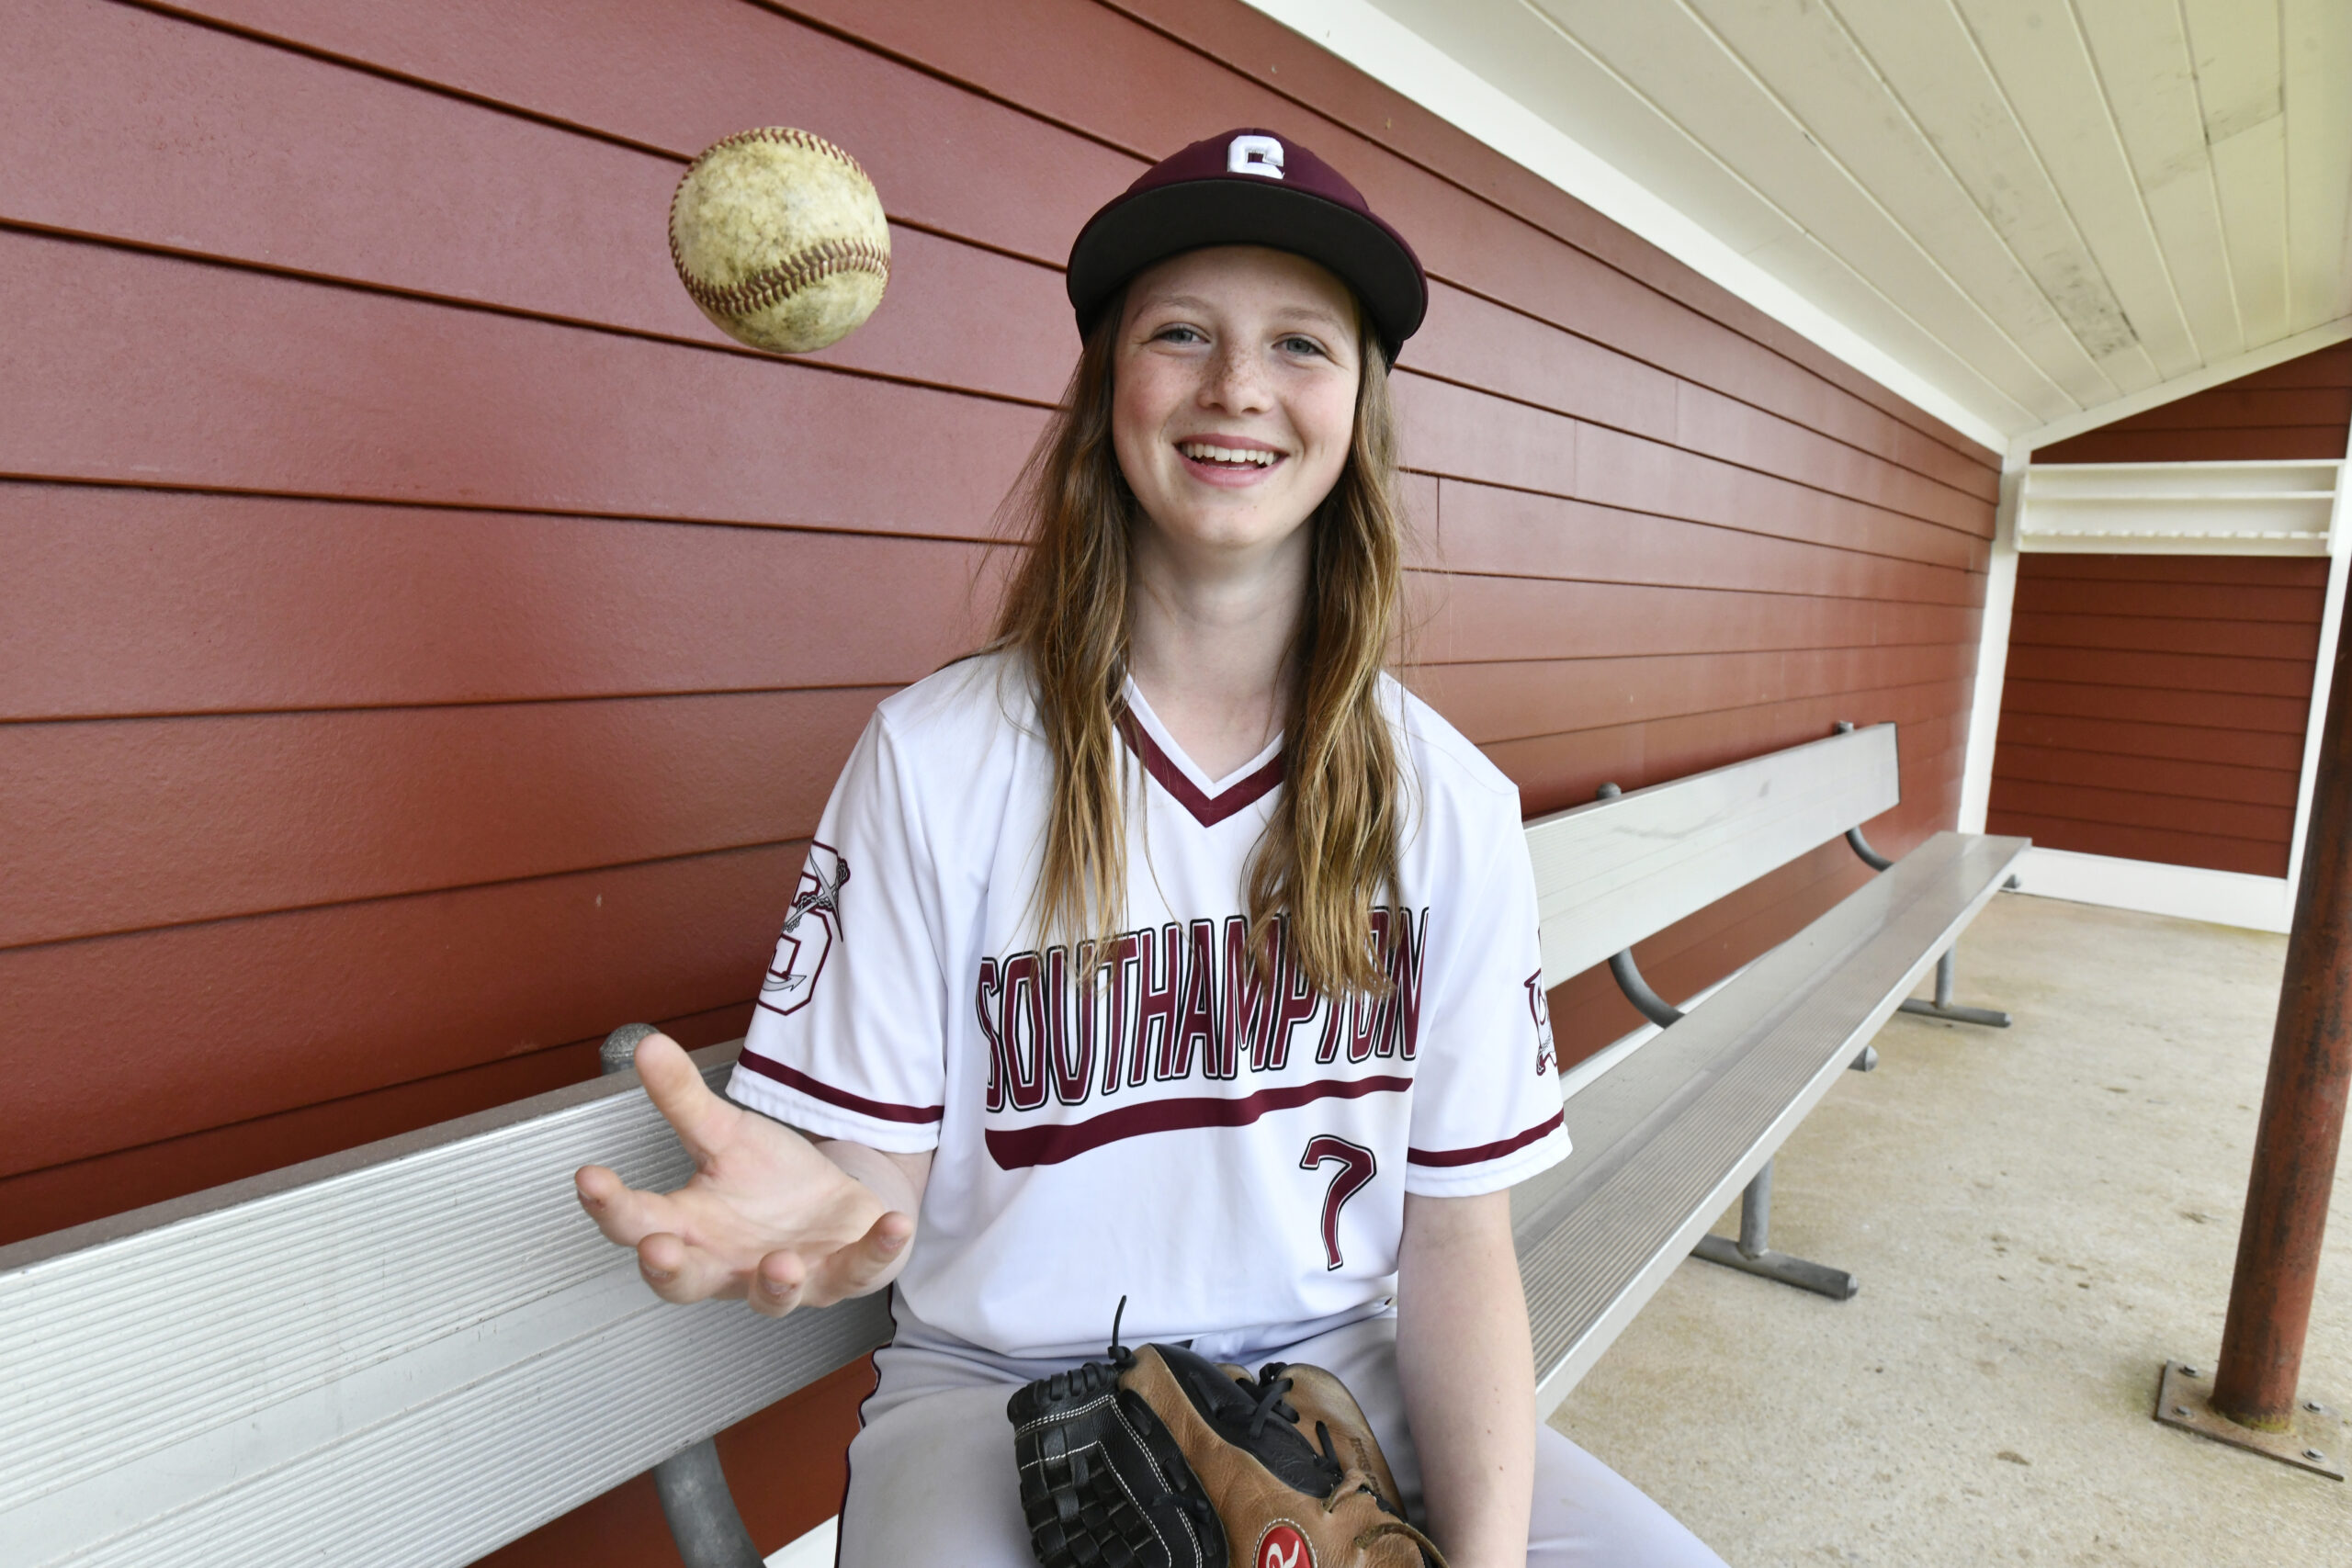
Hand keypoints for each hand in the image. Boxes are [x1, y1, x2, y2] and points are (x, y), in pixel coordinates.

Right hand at [574, 1032, 914, 1315]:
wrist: (832, 1204)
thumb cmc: (770, 1182)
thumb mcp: (726, 1135)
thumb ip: (684, 1099)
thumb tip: (645, 1045)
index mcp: (690, 1226)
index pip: (635, 1222)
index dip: (610, 1206)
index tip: (590, 1177)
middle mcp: (728, 1264)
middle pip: (684, 1281)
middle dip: (669, 1270)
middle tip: (657, 1250)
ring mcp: (783, 1278)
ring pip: (769, 1298)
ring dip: (773, 1285)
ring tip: (779, 1263)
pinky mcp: (839, 1275)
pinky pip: (858, 1270)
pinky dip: (877, 1251)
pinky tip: (893, 1224)